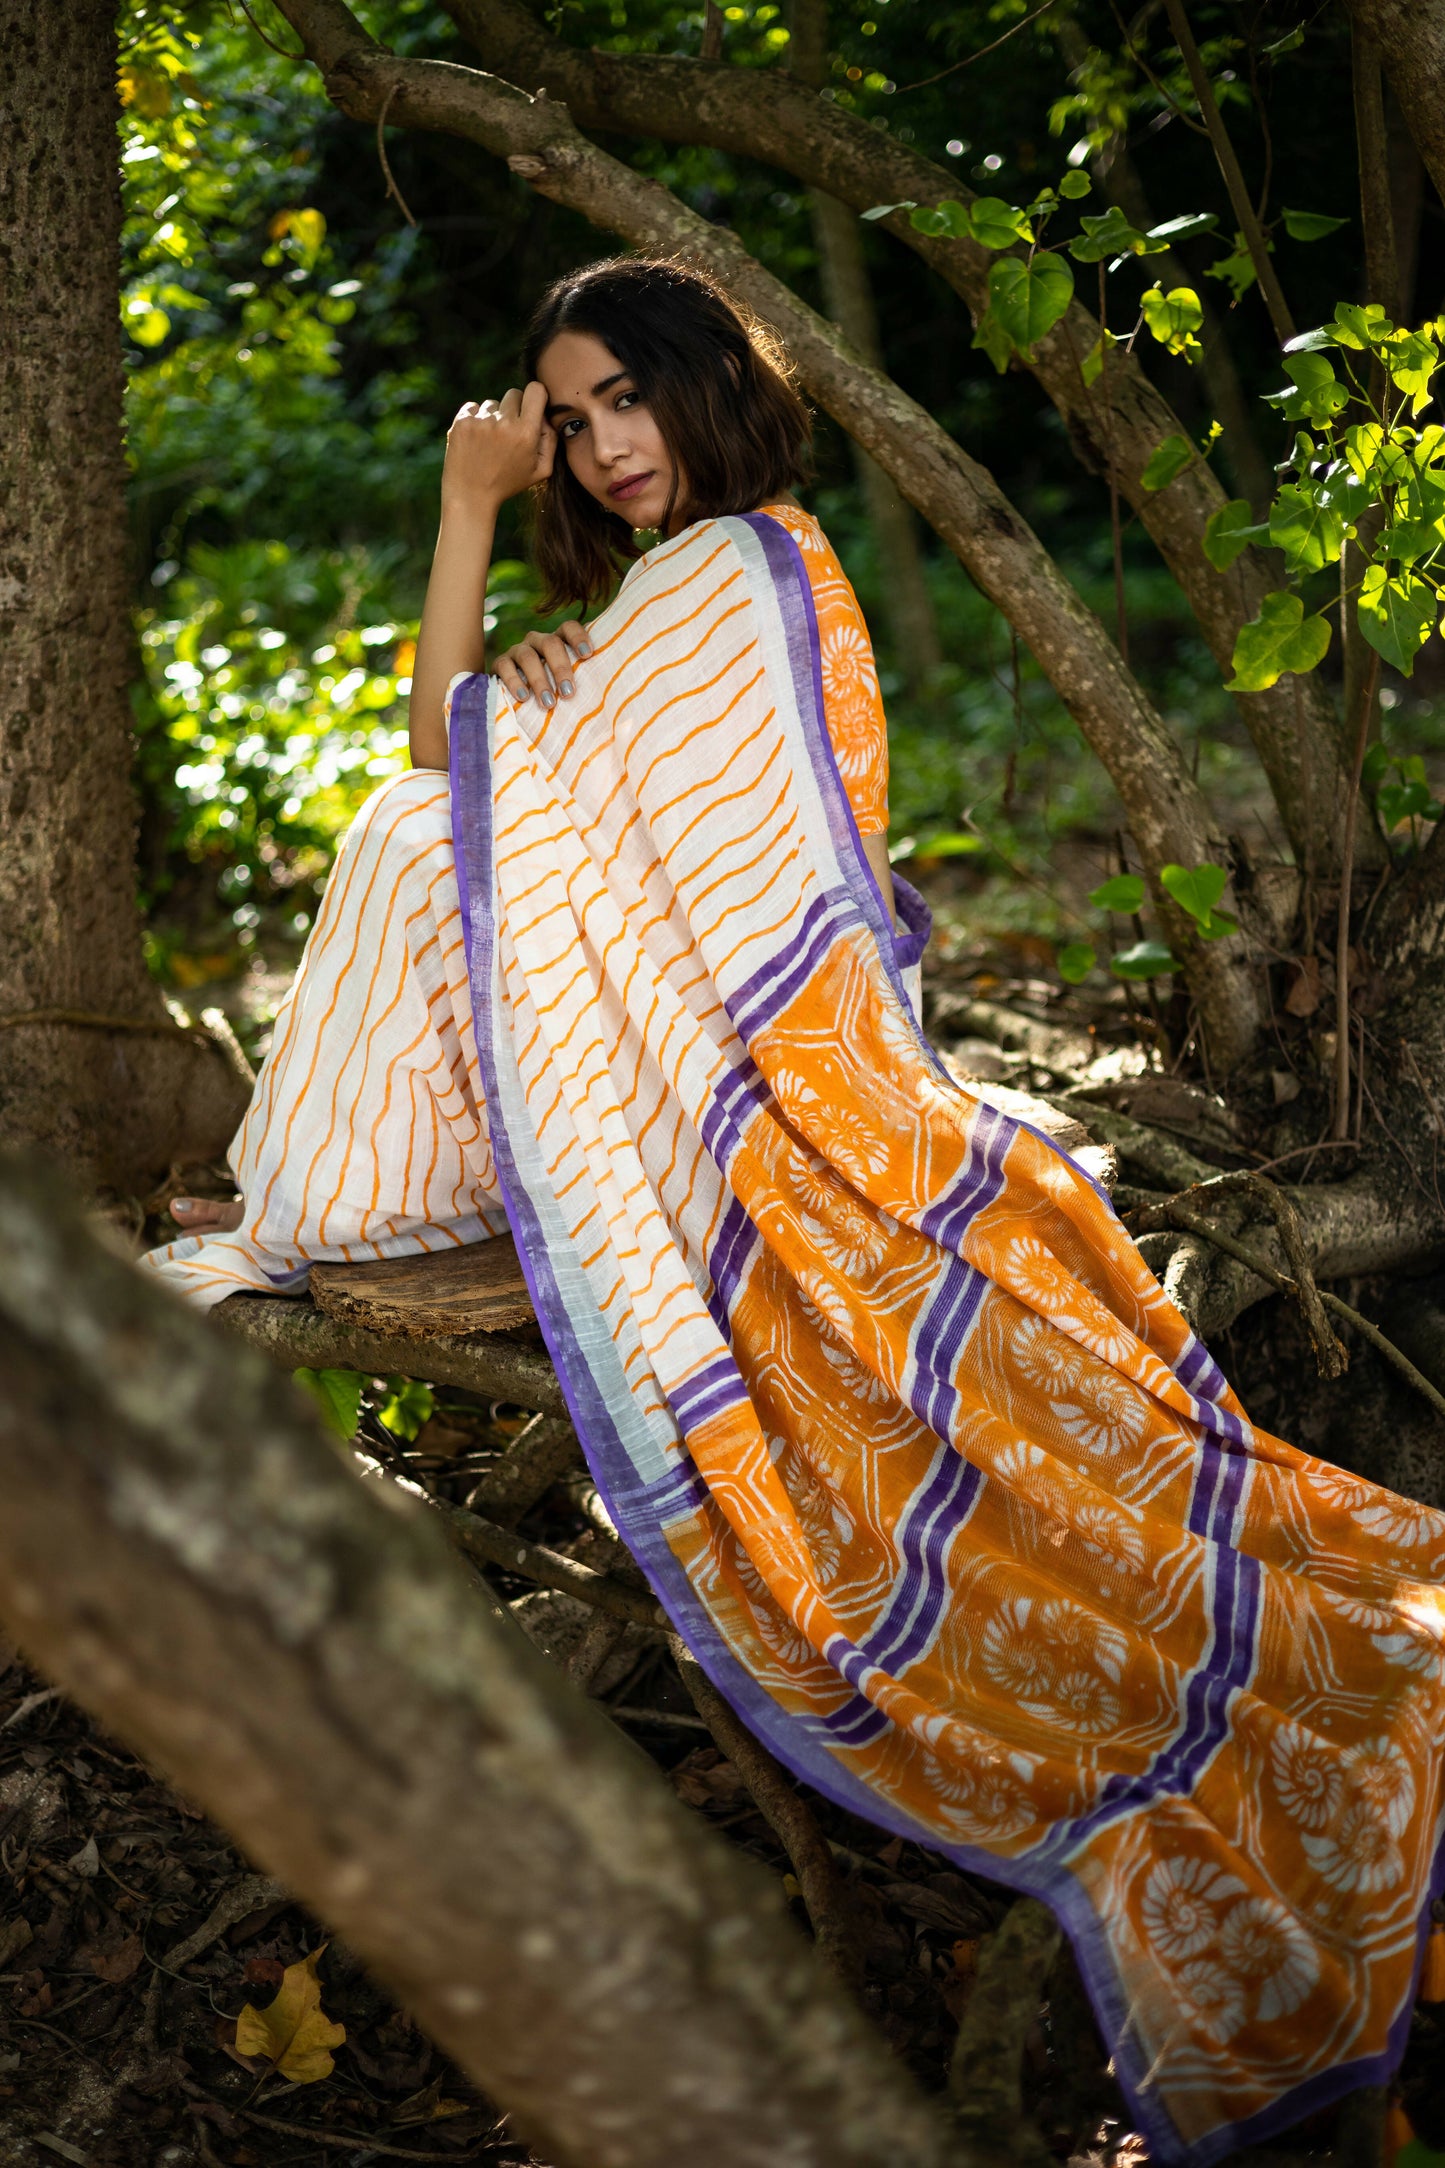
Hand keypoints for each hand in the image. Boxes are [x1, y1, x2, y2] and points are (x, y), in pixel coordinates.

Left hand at [442, 382, 554, 521]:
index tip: (531, 406)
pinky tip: (475, 440)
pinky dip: (474, 419)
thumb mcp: (541, 470)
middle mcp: (504, 423)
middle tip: (508, 433)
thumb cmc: (508, 483)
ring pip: (492, 403)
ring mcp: (481, 421)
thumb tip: (545, 414)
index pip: (535, 390)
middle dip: (514, 409)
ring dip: (493, 417)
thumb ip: (550, 440)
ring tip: (489, 443)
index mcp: (526, 432)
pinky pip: (473, 407)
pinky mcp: (462, 422)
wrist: (471, 496)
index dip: (535, 396)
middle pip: (514, 394)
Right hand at [492, 619, 590, 705]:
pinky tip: (523, 697)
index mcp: (558, 641)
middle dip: (560, 668)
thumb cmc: (554, 693)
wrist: (517, 700)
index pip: (568, 628)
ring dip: (539, 681)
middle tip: (568, 694)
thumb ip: (582, 681)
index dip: (578, 637)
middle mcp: (537, 641)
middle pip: (550, 644)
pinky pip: (505, 667)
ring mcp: (518, 650)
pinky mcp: (500, 663)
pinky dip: (514, 682)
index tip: (588, 655)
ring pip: (528, 657)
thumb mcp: (568, 684)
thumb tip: (607, 698)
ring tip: (549, 703)